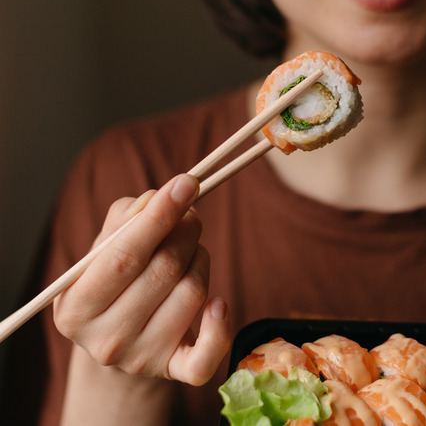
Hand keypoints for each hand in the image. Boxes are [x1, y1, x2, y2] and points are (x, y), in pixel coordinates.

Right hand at [53, 174, 230, 385]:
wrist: (119, 342)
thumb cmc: (114, 283)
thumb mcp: (103, 251)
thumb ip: (125, 220)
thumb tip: (159, 199)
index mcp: (76, 307)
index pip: (124, 255)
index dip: (159, 217)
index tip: (187, 183)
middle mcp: (105, 340)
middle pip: (165, 270)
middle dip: (186, 232)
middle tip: (190, 216)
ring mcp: (141, 360)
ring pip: (193, 292)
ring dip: (200, 260)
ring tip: (189, 253)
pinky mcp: (175, 371)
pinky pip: (209, 351)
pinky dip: (221, 324)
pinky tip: (218, 303)